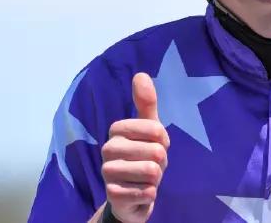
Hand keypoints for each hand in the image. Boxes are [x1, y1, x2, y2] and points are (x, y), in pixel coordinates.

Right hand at [100, 73, 169, 222]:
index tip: (157, 143)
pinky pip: (147, 192)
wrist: (132, 194)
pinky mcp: (112, 195)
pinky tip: (141, 192)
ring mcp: (107, 172)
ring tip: (147, 177)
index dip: (163, 139)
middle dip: (161, 161)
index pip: (155, 129)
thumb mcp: (150, 128)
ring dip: (156, 178)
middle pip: (155, 151)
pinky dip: (150, 193)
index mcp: (117, 130)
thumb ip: (146, 103)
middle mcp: (108, 149)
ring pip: (151, 171)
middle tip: (152, 163)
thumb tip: (140, 74)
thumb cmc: (143, 156)